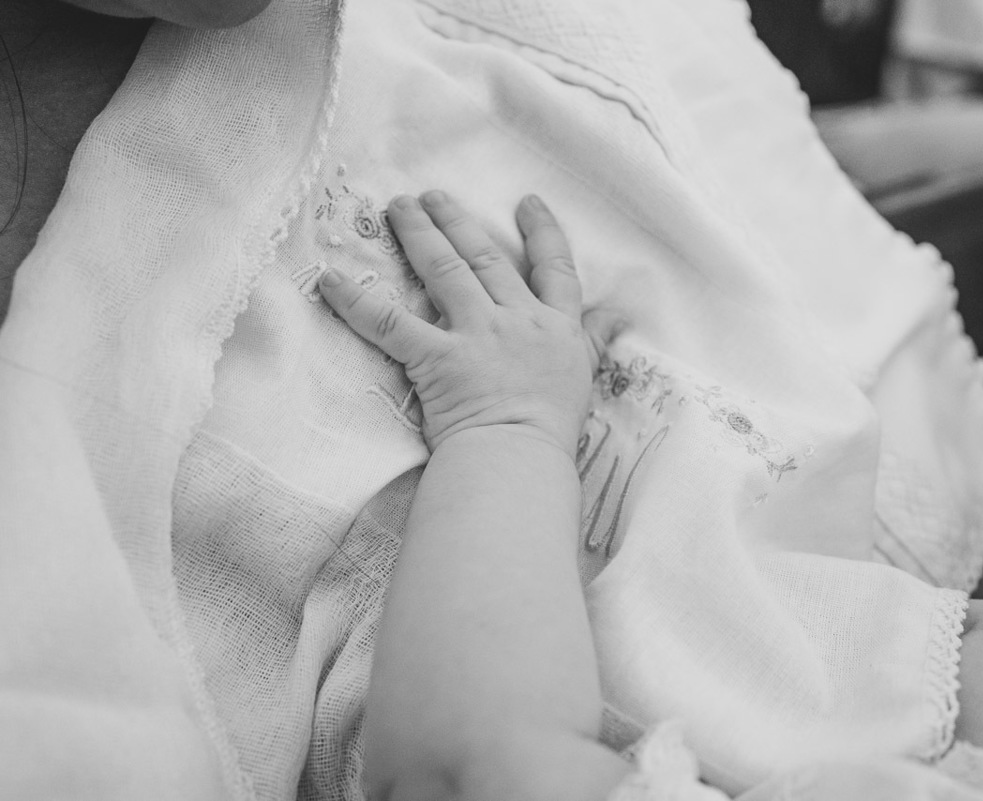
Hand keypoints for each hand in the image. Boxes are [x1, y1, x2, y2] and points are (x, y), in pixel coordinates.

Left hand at [318, 191, 612, 454]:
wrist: (521, 458)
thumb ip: (594, 341)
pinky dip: (356, 301)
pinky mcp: (435, 358)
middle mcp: (516, 320)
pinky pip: (388, 323)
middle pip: (486, 258)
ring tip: (399, 206)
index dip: (542, 232)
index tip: (526, 203)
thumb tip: (618, 316)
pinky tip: (330, 279)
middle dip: (458, 221)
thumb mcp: (584, 377)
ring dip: (419, 233)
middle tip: (433, 195)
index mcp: (555, 327)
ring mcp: (475, 335)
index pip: (554, 269)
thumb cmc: (553, 429)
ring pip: (445, 270)